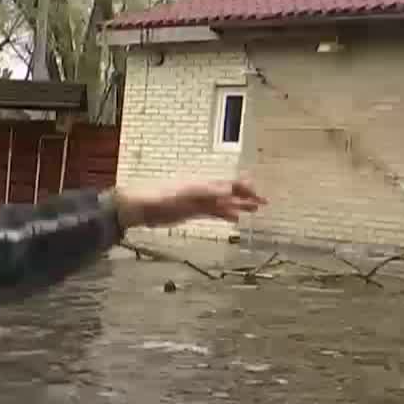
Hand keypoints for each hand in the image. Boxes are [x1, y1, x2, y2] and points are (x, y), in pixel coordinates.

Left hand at [116, 178, 267, 228]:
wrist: (139, 207)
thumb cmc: (158, 197)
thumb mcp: (182, 195)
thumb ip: (205, 193)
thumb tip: (227, 191)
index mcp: (202, 185)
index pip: (228, 184)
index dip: (244, 188)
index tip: (258, 193)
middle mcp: (203, 192)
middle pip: (230, 193)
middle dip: (247, 197)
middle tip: (264, 202)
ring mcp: (198, 202)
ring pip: (224, 203)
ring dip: (240, 206)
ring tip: (255, 210)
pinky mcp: (191, 212)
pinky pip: (213, 213)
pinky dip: (225, 215)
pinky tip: (235, 219)